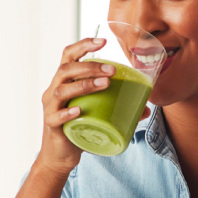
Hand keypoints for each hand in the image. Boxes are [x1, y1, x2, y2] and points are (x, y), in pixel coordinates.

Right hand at [36, 37, 115, 174]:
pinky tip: (79, 111)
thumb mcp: (97, 114)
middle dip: (90, 66)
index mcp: (64, 81)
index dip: (83, 45)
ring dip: (84, 85)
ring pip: (62, 90)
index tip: (103, 41)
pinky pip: (56, 116)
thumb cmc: (79, 128)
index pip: (68, 55)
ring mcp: (50, 107)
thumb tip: (146, 108)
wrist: (61, 156)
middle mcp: (54, 90)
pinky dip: (68, 113)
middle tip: (112, 70)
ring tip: (105, 84)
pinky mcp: (51, 125)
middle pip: (66, 69)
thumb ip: (118, 108)